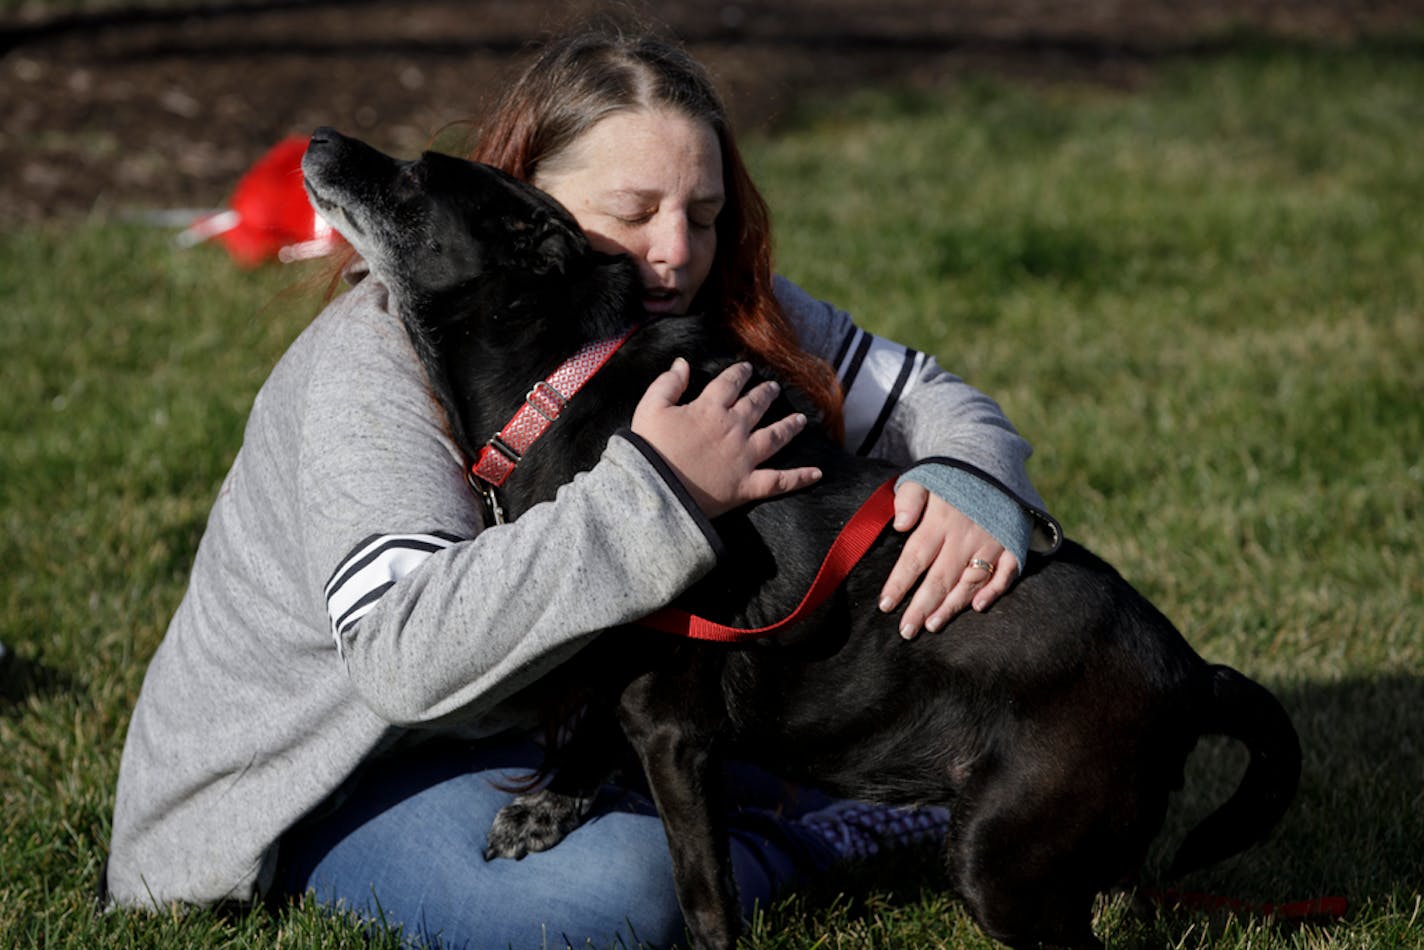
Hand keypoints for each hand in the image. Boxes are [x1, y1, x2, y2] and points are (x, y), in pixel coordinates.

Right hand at [631, 359, 821, 517]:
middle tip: (774, 388)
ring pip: (775, 437)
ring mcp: (744, 457)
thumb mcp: (650, 408)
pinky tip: (817, 472)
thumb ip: (668, 383)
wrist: (654, 491)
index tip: (746, 368)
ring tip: (800, 419)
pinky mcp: (747, 485)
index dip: (739, 373)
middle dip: (766, 393)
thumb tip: (682, 363)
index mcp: (709, 409)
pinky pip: (780, 481)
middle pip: (756, 405)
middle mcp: (733, 428)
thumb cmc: (648, 449)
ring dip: (789, 426)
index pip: (730, 383)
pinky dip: (800, 477)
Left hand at [877, 481, 1018, 638]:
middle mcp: (965, 535)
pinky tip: (978, 607)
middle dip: (921, 607)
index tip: (885, 606)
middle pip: (940, 577)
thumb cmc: (951, 476)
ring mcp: (991, 541)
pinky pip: (1006, 572)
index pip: (915, 558)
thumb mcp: (924, 477)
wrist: (994, 459)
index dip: (899, 583)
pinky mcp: (1012, 543)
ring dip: (952, 605)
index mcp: (939, 520)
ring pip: (970, 581)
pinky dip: (995, 590)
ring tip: (932, 625)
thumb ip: (909, 498)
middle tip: (906, 632)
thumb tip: (900, 524)